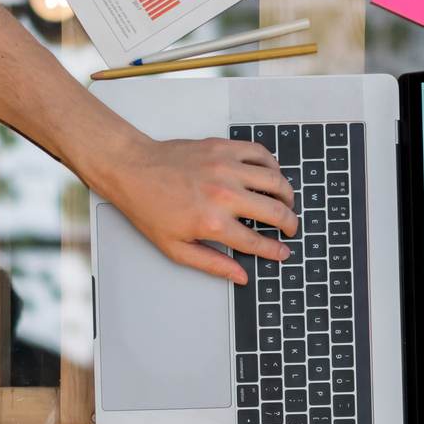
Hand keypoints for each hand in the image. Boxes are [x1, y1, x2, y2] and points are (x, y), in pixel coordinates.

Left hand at [83, 134, 298, 284]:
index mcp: (212, 222)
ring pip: (275, 180)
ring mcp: (225, 167)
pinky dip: (273, 164)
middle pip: (274, 211)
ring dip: (287, 194)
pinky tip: (271, 174)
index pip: (255, 241)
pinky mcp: (223, 147)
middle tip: (290, 228)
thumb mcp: (175, 248)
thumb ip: (212, 264)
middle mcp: (223, 194)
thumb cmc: (148, 207)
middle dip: (290, 223)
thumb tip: (240, 276)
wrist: (132, 169)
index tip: (282, 252)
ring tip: (287, 202)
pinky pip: (261, 153)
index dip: (273, 249)